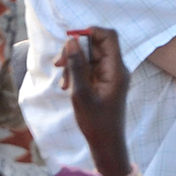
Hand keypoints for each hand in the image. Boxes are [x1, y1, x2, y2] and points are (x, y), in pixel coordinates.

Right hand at [59, 26, 130, 173]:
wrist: (106, 143)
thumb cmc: (96, 122)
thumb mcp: (81, 93)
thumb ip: (76, 66)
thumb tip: (72, 41)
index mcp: (117, 69)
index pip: (109, 36)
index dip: (90, 32)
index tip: (69, 40)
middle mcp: (116, 69)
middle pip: (96, 45)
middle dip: (75, 51)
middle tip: (59, 65)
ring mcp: (110, 75)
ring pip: (90, 57)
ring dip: (73, 64)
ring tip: (63, 83)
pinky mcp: (104, 82)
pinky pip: (89, 69)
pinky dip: (77, 73)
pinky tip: (67, 86)